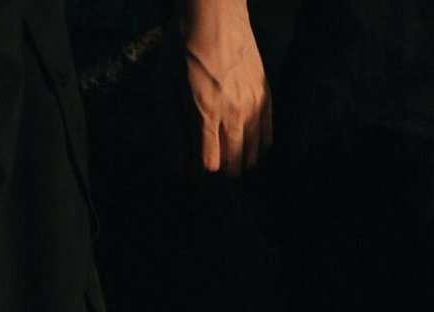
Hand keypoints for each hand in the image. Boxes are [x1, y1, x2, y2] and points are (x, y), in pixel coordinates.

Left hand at [167, 0, 271, 176]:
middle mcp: (236, 113)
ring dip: (237, 162)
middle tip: (206, 163)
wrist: (214, 12)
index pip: (211, 166)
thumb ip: (170, 129)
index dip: (199, 173)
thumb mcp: (165, 85)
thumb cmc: (184, 45)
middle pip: (234, 167)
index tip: (191, 166)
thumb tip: (177, 166)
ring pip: (253, 158)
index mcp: (207, 111)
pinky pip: (268, 139)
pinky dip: (255, 148)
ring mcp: (255, 105)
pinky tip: (241, 142)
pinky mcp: (266, 97)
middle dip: (218, 173)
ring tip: (223, 152)